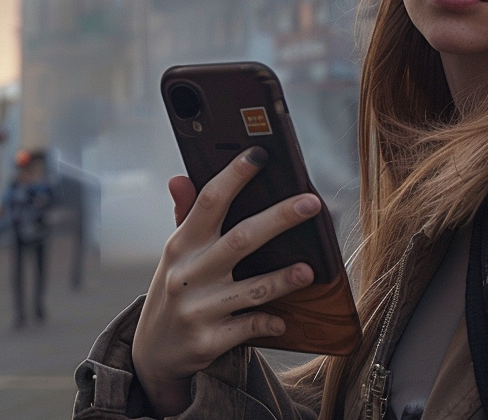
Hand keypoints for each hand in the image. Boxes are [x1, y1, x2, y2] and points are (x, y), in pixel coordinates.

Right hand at [132, 148, 320, 416]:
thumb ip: (185, 214)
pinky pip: (248, 327)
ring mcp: (197, 309)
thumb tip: (180, 177)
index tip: (261, 154)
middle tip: (313, 203)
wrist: (152, 354)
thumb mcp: (175, 253)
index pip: (209, 201)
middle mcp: (188, 274)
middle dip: (280, 218)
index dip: (235, 175)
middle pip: (241, 239)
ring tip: (310, 270)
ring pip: (251, 288)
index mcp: (182, 244)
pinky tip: (284, 320)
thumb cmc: (177, 287)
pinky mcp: (208, 341)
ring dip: (283, 279)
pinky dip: (269, 323)